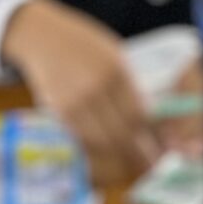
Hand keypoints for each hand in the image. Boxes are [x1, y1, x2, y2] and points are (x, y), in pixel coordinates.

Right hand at [2, 0, 158, 185]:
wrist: (43, 37)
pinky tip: (106, 155)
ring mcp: (75, 102)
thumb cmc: (83, 45)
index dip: (149, 138)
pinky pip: (83, 139)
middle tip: (148, 166)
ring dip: (118, 157)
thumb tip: (146, 121)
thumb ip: (127, 86)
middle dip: (138, 154)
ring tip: (129, 164)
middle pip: (122, 133)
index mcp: (116, 70)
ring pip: (102, 141)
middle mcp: (95, 88)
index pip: (138, 115)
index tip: (159, 152)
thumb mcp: (113, 55)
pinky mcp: (59, 112)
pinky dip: (96, 150)